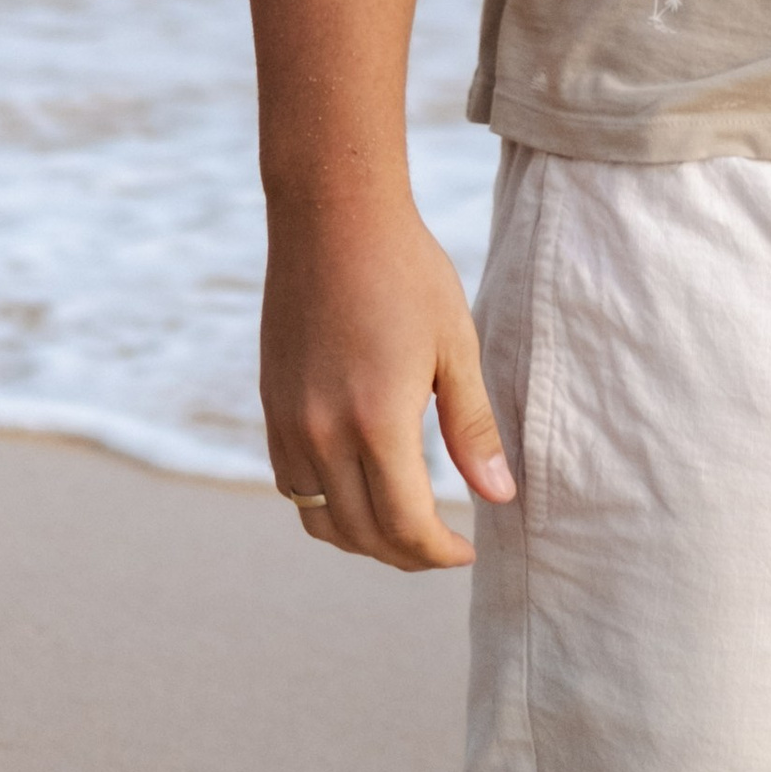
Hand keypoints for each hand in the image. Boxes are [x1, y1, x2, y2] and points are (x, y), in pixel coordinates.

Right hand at [260, 184, 513, 570]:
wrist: (332, 217)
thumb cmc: (406, 272)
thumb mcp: (455, 346)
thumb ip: (473, 429)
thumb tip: (498, 497)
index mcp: (376, 423)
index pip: (406, 526)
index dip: (439, 552)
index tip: (468, 550)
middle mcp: (322, 434)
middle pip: (362, 534)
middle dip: (407, 555)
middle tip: (442, 546)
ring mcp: (288, 424)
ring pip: (321, 519)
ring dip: (363, 540)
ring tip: (404, 529)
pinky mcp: (271, 407)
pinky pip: (293, 486)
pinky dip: (327, 506)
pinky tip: (360, 490)